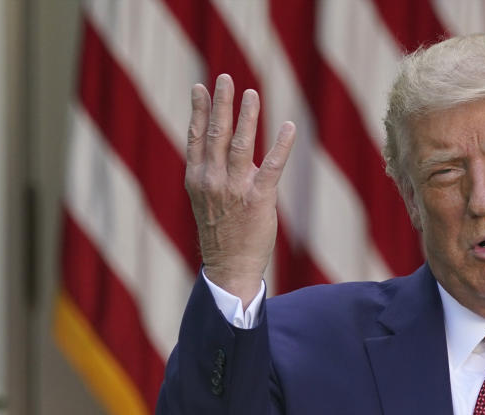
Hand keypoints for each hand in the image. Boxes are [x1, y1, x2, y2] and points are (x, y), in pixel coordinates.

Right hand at [185, 74, 295, 301]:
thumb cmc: (221, 231)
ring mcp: (235, 188)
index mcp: (197, 178)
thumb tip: (227, 145)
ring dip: (247, 116)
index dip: (197, 110)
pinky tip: (289, 126)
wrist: (230, 265)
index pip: (195, 137)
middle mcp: (212, 180)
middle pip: (215, 133)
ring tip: (252, 93)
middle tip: (225, 78)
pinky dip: (281, 144)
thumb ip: (212, 172)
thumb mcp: (206, 199)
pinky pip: (271, 165)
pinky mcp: (258, 198)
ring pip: (240, 144)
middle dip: (220, 103)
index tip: (199, 86)